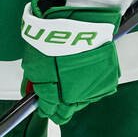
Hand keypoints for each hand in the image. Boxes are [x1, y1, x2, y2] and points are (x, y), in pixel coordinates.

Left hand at [20, 0, 120, 124]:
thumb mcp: (33, 63)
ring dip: (76, 97)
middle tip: (57, 100)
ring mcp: (92, 89)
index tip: (44, 108)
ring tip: (71, 83)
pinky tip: (84, 76)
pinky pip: (96, 91)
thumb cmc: (53, 40)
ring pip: (82, 103)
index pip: (49, 112)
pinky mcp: (107, 81)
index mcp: (53, 94)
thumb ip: (32, 83)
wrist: (78, 23)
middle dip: (60, 108)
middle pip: (66, 113)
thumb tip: (30, 93)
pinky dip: (90, 87)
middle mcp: (74, 96)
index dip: (45, 110)